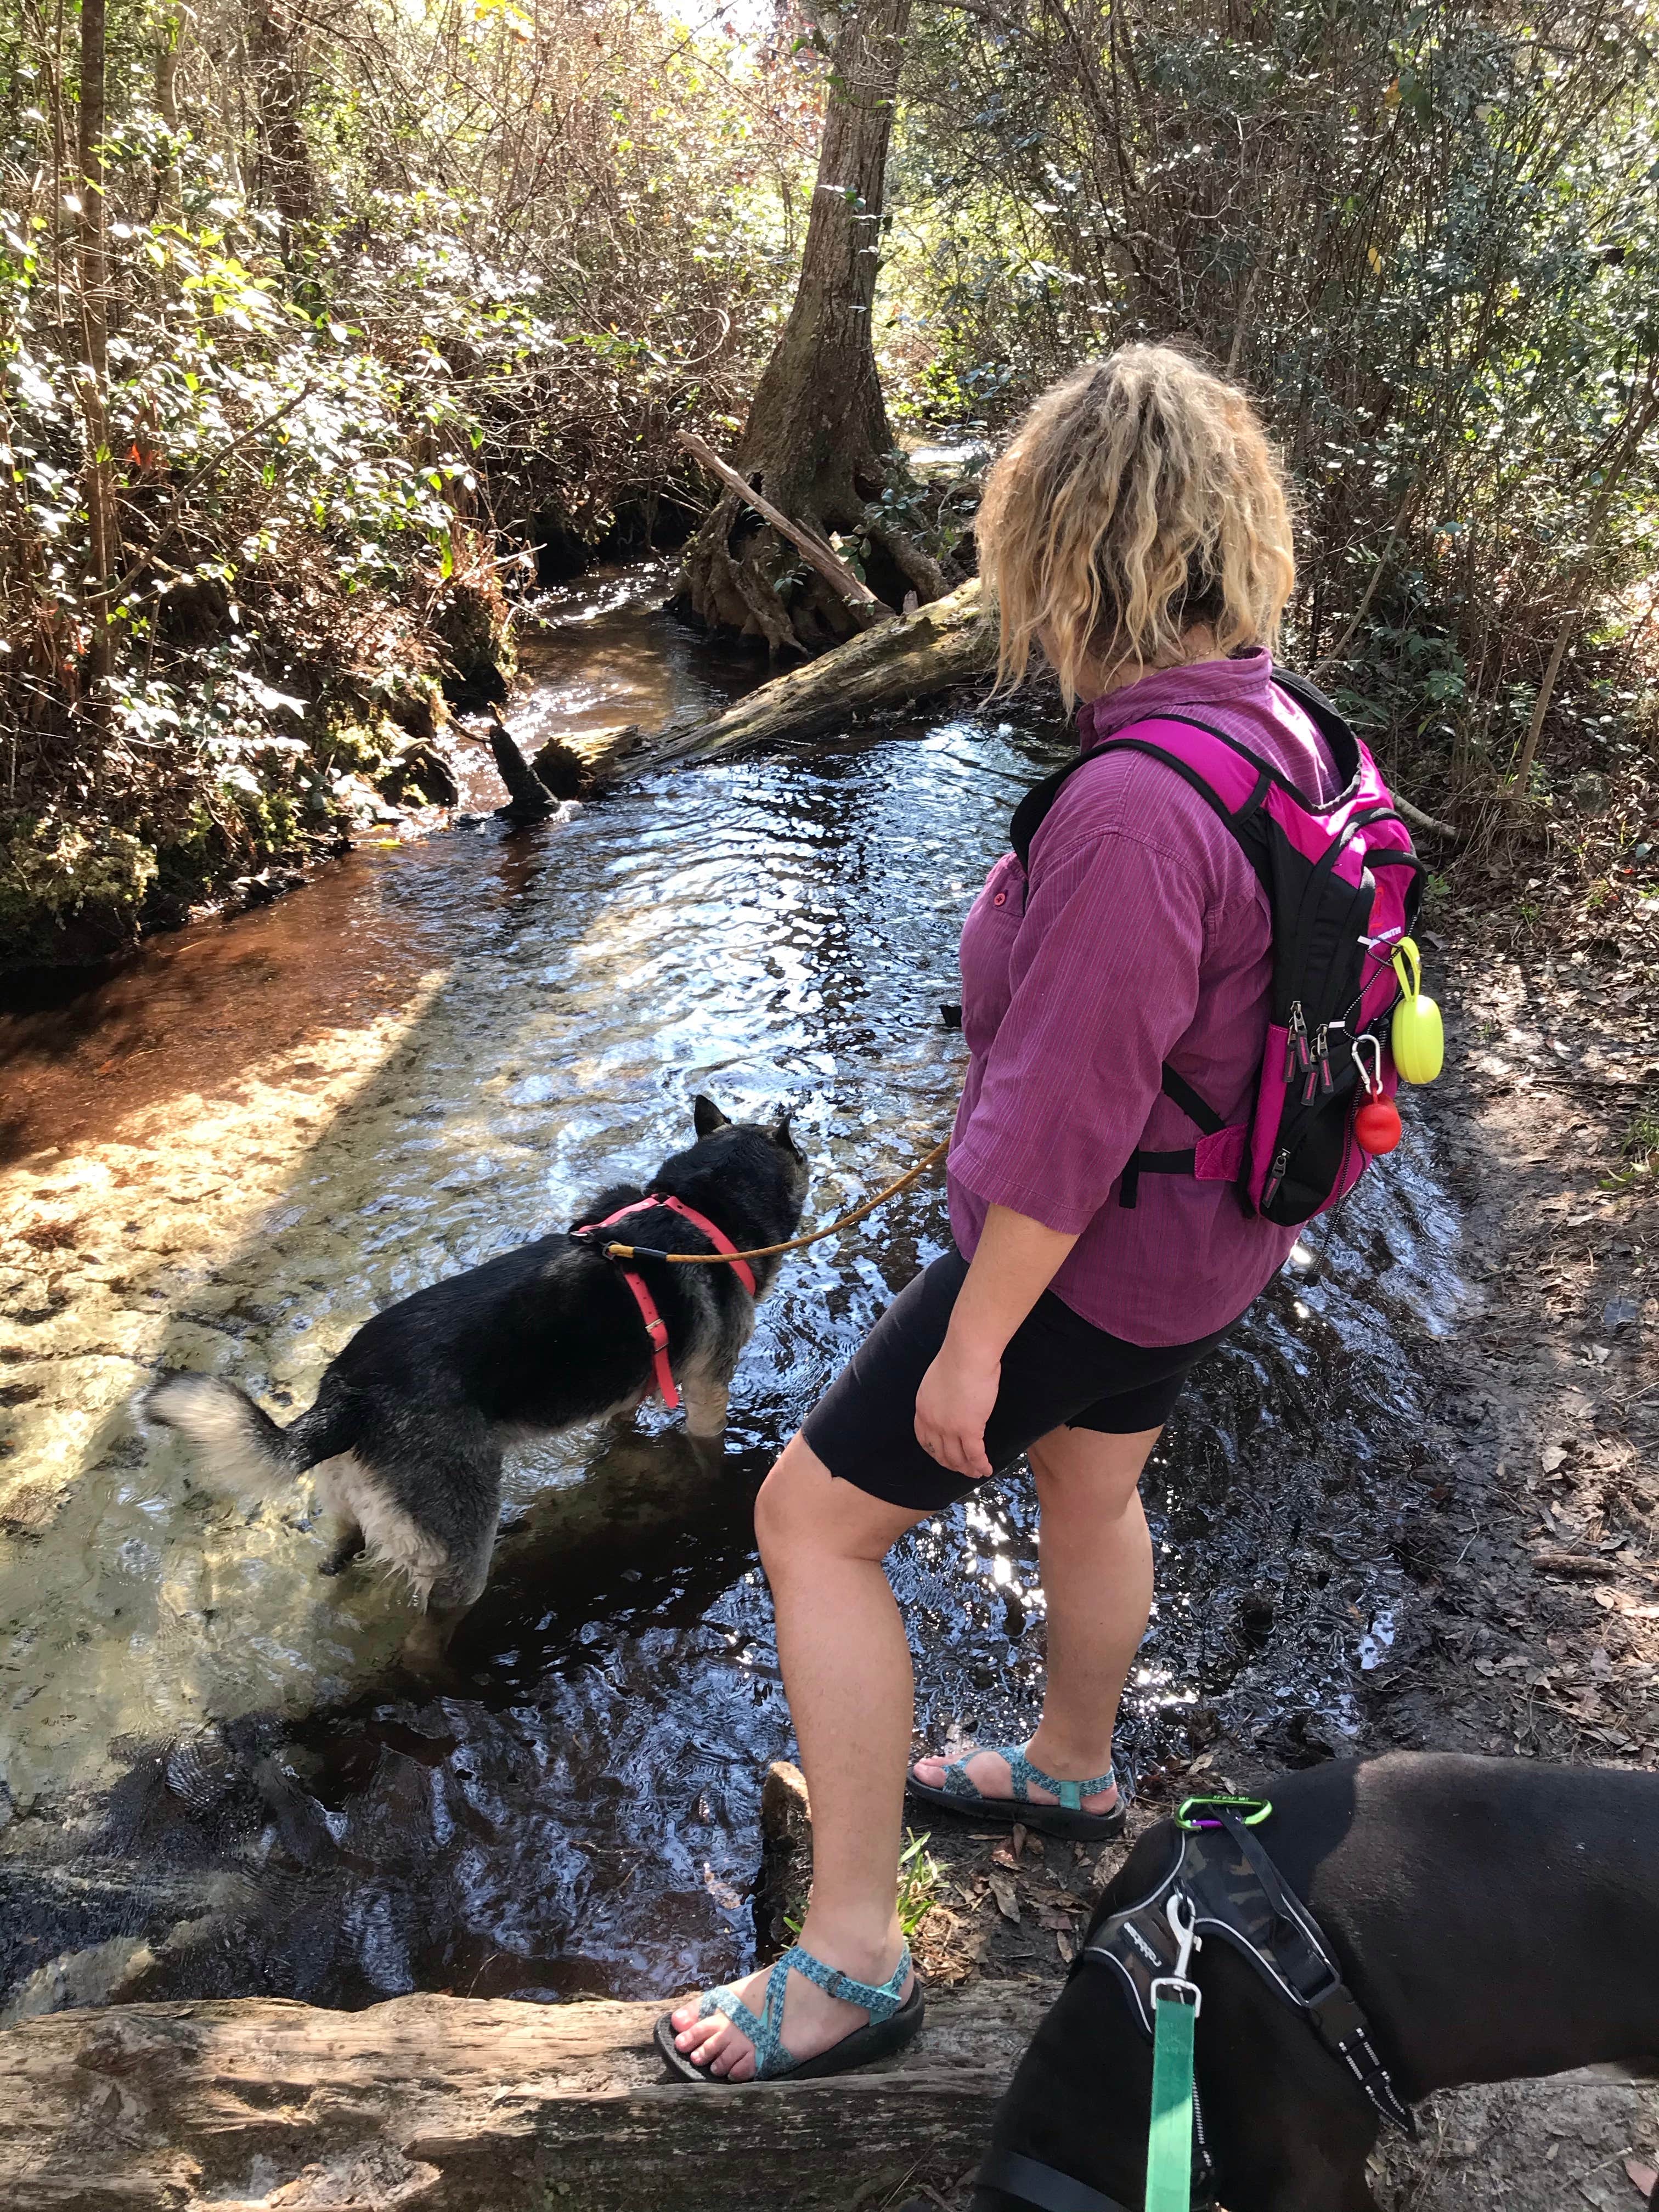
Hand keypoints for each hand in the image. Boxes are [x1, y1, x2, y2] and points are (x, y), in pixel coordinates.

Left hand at [914, 1338, 999, 1479]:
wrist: (967, 1354)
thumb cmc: (958, 1358)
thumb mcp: (938, 1380)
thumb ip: (941, 1395)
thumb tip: (951, 1400)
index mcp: (923, 1408)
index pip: (924, 1439)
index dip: (934, 1451)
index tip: (943, 1456)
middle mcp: (932, 1422)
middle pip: (940, 1452)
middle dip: (951, 1464)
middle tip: (961, 1469)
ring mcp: (949, 1428)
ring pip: (957, 1457)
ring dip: (967, 1468)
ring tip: (975, 1473)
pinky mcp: (969, 1429)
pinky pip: (975, 1454)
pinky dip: (980, 1465)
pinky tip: (986, 1469)